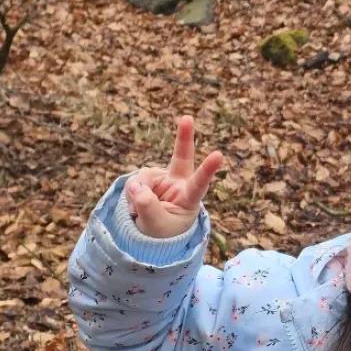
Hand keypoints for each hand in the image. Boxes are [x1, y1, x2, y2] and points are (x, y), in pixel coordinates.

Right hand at [124, 116, 224, 237]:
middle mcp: (179, 183)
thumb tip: (135, 185)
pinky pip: (133, 183)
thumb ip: (147, 207)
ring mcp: (163, 178)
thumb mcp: (155, 226)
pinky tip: (136, 204)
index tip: (219, 155)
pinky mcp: (148, 178)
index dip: (208, 170)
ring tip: (140, 211)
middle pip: (182, 157)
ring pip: (143, 179)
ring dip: (137, 195)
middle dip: (184, 137)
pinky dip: (131, 195)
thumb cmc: (163, 233)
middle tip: (187, 118)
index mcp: (190, 198)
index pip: (199, 183)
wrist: (152, 232)